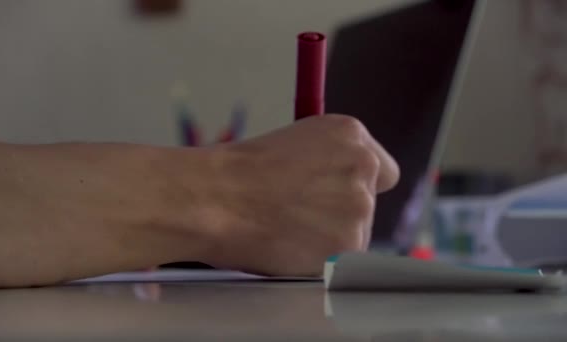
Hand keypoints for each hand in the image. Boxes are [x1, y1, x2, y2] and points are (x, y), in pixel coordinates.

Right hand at [204, 114, 399, 275]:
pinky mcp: (349, 246)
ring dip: (329, 239)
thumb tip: (336, 187)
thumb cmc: (238, 172)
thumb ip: (328, 162)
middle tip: (297, 216)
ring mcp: (359, 207)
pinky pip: (341, 261)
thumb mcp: (294, 144)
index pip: (383, 171)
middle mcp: (362, 167)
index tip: (336, 197)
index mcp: (350, 134)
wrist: (216, 199)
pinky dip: (319, 261)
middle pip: (367, 204)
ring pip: (355, 234)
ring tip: (287, 231)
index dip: (357, 187)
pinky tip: (290, 247)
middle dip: (338, 214)